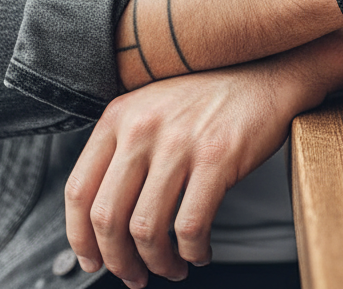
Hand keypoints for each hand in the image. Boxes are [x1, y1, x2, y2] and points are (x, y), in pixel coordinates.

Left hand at [65, 57, 323, 285]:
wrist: (263, 73)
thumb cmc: (206, 98)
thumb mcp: (151, 107)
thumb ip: (122, 149)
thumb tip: (101, 217)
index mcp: (119, 116)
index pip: (79, 190)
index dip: (80, 238)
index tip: (92, 259)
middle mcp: (143, 127)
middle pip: (107, 218)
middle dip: (117, 261)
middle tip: (133, 276)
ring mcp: (179, 142)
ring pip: (146, 229)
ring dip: (157, 263)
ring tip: (171, 267)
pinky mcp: (217, 158)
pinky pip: (190, 226)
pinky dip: (192, 252)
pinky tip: (199, 252)